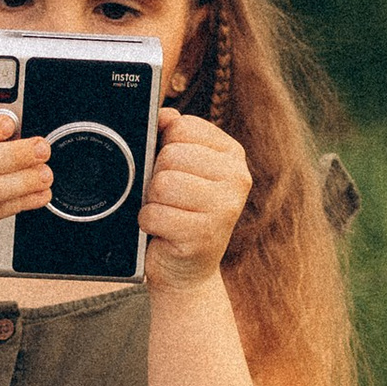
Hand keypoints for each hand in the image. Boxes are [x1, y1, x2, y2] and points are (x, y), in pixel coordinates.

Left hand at [139, 108, 251, 291]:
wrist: (186, 271)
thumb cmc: (179, 214)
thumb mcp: (178, 170)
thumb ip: (171, 137)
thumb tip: (164, 114)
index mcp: (231, 153)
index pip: (182, 126)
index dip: (164, 148)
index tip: (174, 171)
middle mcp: (237, 177)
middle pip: (170, 155)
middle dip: (156, 178)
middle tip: (170, 200)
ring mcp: (226, 207)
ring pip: (162, 183)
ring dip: (152, 202)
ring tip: (168, 216)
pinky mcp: (206, 235)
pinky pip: (155, 214)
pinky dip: (149, 224)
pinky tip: (165, 233)